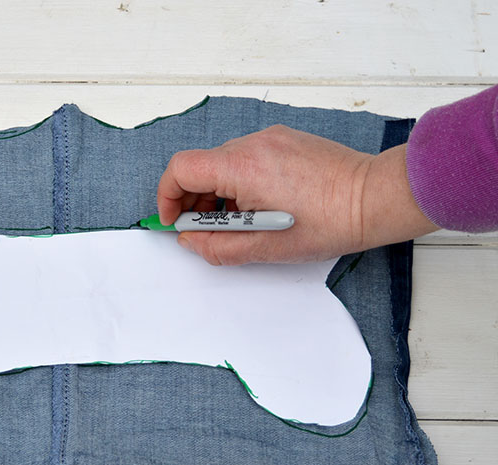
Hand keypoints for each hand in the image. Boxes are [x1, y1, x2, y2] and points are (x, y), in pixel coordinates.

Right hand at [156, 125, 438, 264]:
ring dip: (217, 193)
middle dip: (193, 201)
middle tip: (206, 231)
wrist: (375, 199)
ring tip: (239, 222)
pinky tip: (260, 206)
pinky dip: (239, 182)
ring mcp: (270, 138)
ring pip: (223, 164)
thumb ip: (218, 247)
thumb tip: (190, 241)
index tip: (174, 221)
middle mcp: (253, 144)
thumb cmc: (329, 222)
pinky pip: (246, 158)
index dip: (168, 197)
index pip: (181, 169)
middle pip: (200, 167)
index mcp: (243, 168)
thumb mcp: (266, 248)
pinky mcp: (285, 140)